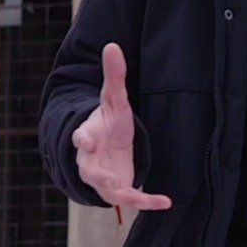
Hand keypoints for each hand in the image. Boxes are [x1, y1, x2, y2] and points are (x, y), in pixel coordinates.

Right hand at [71, 42, 172, 210]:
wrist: (106, 146)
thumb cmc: (108, 121)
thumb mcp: (114, 99)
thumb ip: (114, 75)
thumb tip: (112, 44)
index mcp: (88, 134)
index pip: (80, 135)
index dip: (82, 138)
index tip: (84, 141)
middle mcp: (90, 160)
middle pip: (88, 169)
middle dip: (95, 175)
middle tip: (107, 180)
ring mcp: (103, 178)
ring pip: (106, 190)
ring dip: (120, 194)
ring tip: (137, 198)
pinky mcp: (119, 189)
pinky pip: (130, 199)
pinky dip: (147, 202)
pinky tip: (166, 202)